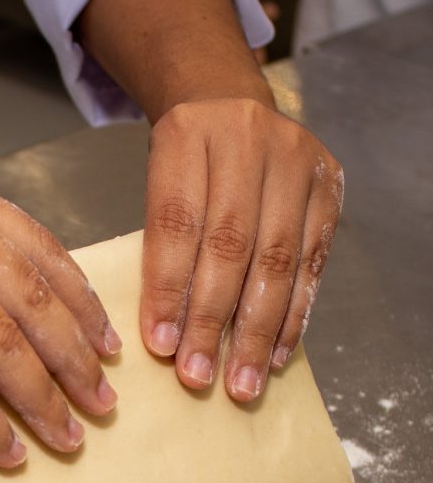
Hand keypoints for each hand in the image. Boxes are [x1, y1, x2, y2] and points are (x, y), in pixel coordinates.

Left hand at [140, 98, 343, 400]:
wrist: (225, 100)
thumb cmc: (181, 158)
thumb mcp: (153, 179)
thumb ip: (159, 239)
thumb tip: (163, 331)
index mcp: (186, 136)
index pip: (177, 224)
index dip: (169, 289)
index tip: (160, 345)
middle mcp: (246, 143)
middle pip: (230, 245)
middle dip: (212, 320)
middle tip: (197, 375)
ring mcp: (295, 161)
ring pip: (277, 257)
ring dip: (257, 329)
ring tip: (240, 381)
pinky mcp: (329, 184)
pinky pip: (313, 259)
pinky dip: (294, 313)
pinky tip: (276, 352)